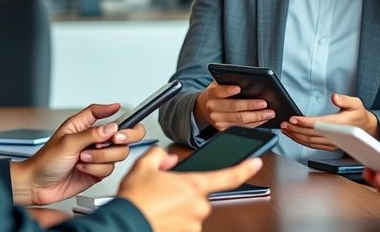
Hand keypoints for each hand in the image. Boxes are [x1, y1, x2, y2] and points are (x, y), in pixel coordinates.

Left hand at [10, 103, 143, 205]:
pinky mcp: (98, 170)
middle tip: (115, 139)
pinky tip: (83, 169)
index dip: (112, 109)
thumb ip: (91, 134)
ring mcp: (97, 155)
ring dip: (101, 157)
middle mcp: (93, 139)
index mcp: (82, 126)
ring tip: (83, 159)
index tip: (119, 109)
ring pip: (118, 152)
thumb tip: (111, 128)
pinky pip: (110, 168)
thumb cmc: (44, 161)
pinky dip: (96, 169)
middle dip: (121, 137)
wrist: (37, 186)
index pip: (101, 112)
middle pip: (121, 132)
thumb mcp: (67, 143)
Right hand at [119, 147, 262, 230]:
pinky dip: (175, 220)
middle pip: (200, 194)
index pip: (229, 176)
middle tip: (165, 191)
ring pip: (192, 211)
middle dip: (186, 191)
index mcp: (194, 185)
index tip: (255, 162)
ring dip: (179, 207)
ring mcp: (193, 224)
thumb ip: (160, 155)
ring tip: (158, 206)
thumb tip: (168, 158)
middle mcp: (198, 206)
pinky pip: (185, 224)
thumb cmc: (135, 200)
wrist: (124, 225)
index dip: (245, 168)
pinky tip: (160, 216)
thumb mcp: (144, 165)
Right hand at [194, 81, 273, 129]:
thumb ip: (230, 81)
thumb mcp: (219, 84)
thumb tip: (249, 81)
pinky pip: (241, 127)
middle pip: (232, 107)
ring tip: (269, 113)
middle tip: (264, 103)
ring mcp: (218, 120)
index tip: (238, 88)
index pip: (218, 91)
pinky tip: (264, 119)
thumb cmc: (218, 93)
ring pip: (239, 119)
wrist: (204, 108)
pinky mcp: (223, 129)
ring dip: (256, 116)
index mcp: (211, 93)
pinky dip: (255, 123)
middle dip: (250, 105)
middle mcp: (212, 108)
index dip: (228, 90)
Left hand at [281, 93, 378, 150]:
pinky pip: (312, 145)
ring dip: (295, 136)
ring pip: (309, 142)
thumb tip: (335, 97)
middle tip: (284, 124)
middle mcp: (334, 137)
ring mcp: (331, 143)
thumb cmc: (359, 115)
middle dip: (295, 130)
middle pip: (310, 135)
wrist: (366, 129)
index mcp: (339, 125)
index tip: (293, 119)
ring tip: (285, 129)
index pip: (318, 124)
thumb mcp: (355, 103)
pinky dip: (300, 141)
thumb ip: (345, 99)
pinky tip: (293, 135)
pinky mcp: (329, 147)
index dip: (304, 122)